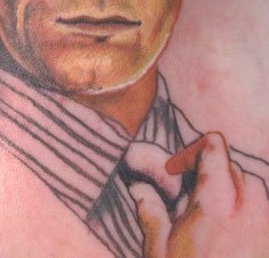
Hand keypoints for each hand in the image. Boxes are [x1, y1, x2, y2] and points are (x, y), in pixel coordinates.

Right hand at [129, 133, 268, 257]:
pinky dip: (248, 213)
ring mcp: (266, 228)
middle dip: (211, 174)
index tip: (176, 171)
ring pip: (254, 188)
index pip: (214, 147)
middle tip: (190, 197)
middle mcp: (249, 210)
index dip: (192, 151)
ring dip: (232, 192)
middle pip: (233, 167)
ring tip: (212, 217)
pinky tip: (230, 236)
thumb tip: (138, 190)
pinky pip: (263, 212)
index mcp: (216, 205)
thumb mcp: (160, 251)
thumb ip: (151, 213)